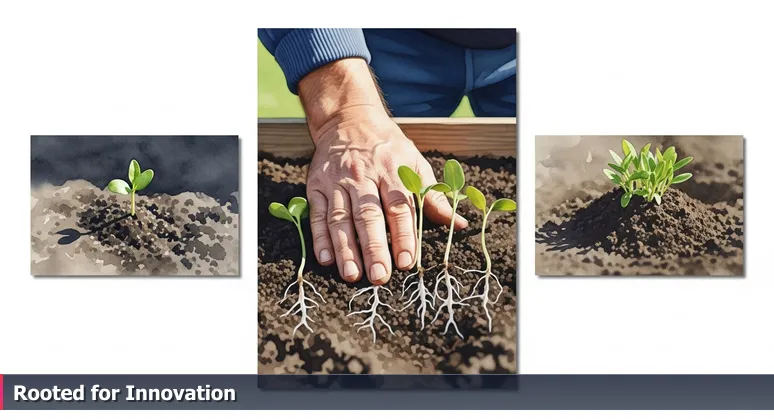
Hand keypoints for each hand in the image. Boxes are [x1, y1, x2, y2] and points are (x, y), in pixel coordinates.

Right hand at [298, 58, 466, 283]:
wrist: (348, 119)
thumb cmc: (388, 147)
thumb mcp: (414, 162)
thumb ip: (433, 196)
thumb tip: (460, 223)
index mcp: (391, 170)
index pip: (399, 206)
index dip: (403, 235)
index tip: (407, 261)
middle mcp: (362, 176)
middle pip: (368, 215)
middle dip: (374, 248)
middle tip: (380, 276)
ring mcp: (337, 181)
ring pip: (341, 218)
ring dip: (346, 249)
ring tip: (352, 275)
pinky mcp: (316, 186)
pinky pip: (318, 214)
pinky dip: (320, 238)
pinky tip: (326, 259)